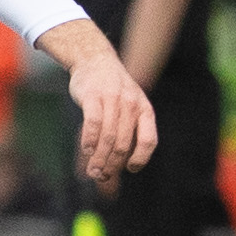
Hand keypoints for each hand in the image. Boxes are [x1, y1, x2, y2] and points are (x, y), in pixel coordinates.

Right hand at [65, 47, 161, 192]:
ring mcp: (112, 99)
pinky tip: (86, 151)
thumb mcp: (130, 105)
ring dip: (100, 158)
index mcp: (144, 110)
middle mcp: (131, 105)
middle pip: (124, 144)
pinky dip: (90, 140)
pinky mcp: (93, 96)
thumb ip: (129, 129)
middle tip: (101, 177)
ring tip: (93, 172)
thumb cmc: (112, 90)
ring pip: (108, 137)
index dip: (141, 158)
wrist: (95, 59)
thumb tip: (121, 165)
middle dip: (113, 165)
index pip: (149, 140)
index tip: (130, 169)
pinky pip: (93, 122)